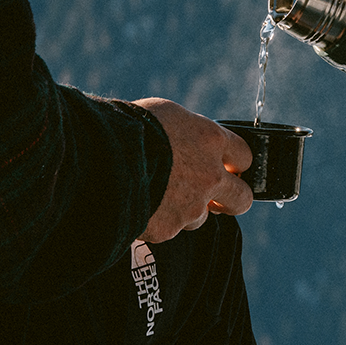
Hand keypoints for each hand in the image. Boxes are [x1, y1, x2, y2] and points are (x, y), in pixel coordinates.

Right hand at [135, 98, 252, 242]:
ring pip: (200, 217)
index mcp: (211, 141)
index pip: (244, 156)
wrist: (101, 158)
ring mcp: (191, 206)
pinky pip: (169, 228)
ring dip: (185, 210)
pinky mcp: (169, 229)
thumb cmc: (130, 127)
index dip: (235, 163)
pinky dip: (157, 220)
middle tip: (217, 198)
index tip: (226, 167)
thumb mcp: (166, 115)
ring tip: (157, 195)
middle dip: (232, 199)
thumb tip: (191, 141)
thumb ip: (188, 133)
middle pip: (242, 198)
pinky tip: (140, 204)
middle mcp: (209, 176)